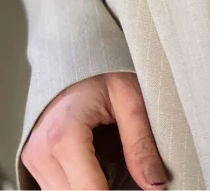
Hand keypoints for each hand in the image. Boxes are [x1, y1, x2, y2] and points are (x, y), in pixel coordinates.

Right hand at [20, 72, 167, 189]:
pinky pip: (55, 188)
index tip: (144, 189)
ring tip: (115, 165)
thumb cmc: (102, 69)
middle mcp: (41, 151)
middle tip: (132, 176)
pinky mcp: (34, 160)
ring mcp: (33, 158)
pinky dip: (79, 184)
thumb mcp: (130, 98)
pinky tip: (98, 169)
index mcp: (64, 135)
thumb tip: (156, 183)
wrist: (76, 53)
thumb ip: (142, 142)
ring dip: (91, 189)